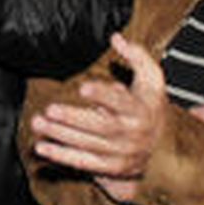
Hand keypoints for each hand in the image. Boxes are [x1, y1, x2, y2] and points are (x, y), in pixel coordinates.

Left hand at [28, 34, 175, 202]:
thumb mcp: (152, 80)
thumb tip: (116, 37)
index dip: (103, 95)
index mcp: (141, 110)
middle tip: (50, 109)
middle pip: (100, 127)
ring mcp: (121, 153)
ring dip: (60, 135)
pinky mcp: (110, 167)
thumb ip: (137, 56)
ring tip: (37, 123)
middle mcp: (131, 134)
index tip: (84, 88)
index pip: (122, 103)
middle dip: (73, 118)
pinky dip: (61, 156)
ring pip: (88, 145)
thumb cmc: (151, 107)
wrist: (165, 148)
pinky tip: (41, 148)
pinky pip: (83, 163)